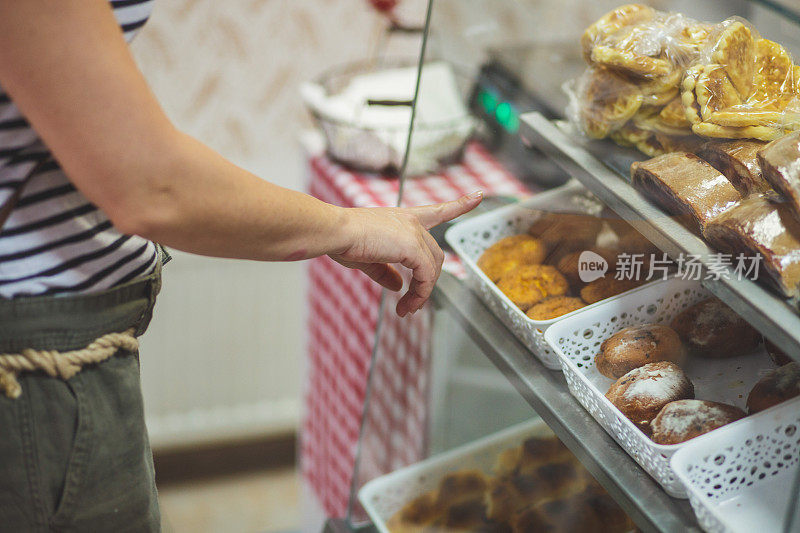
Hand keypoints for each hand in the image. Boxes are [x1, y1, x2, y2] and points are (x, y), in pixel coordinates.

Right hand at [330, 191, 482, 316]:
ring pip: (432, 268)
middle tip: (411, 304)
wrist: (335, 232)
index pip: (437, 211)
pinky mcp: (412, 246)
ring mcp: (414, 232)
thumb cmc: (343, 240)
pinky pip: (426, 277)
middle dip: (427, 283)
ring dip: (422, 293)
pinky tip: (407, 304)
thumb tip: (398, 286)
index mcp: (402, 219)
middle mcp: (412, 222)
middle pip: (435, 255)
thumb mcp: (367, 258)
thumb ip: (385, 272)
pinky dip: (420, 294)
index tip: (478, 196)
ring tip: (407, 309)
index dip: (459, 205)